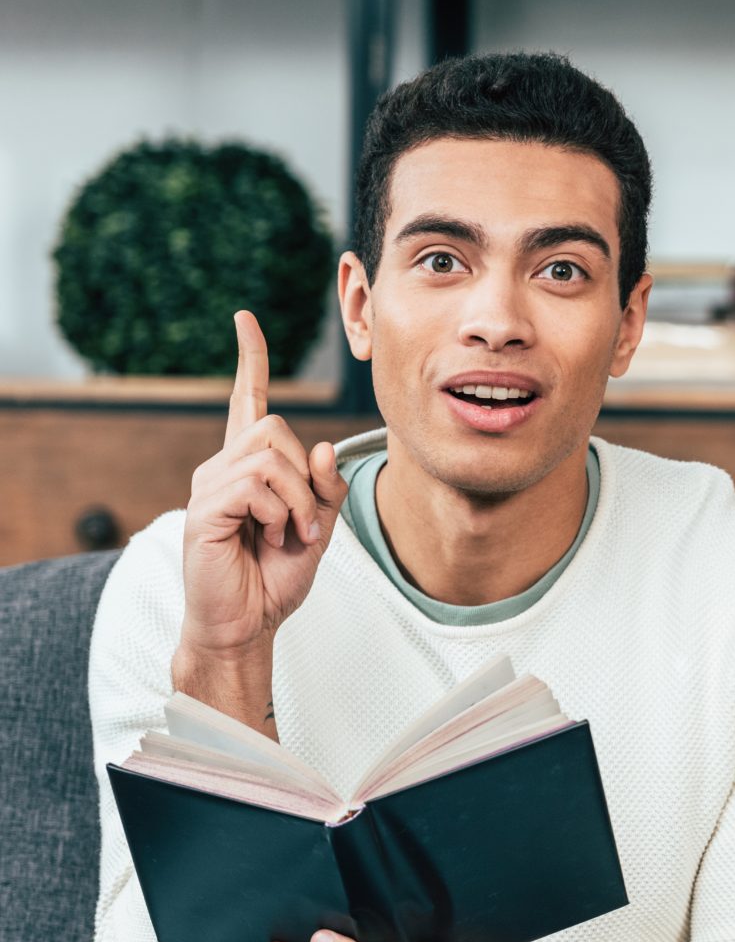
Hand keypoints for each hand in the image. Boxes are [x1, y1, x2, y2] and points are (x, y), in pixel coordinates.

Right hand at [176, 313, 349, 727]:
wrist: (246, 623)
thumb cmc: (275, 575)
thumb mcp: (319, 525)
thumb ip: (324, 486)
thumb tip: (319, 446)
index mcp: (248, 467)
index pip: (246, 401)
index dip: (249, 359)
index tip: (246, 319)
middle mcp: (221, 468)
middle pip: (275, 429)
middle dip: (305, 476)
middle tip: (303, 523)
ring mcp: (208, 487)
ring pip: (269, 456)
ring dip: (297, 501)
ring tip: (289, 534)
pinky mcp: (203, 511)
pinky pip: (255, 486)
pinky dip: (281, 513)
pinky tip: (271, 537)